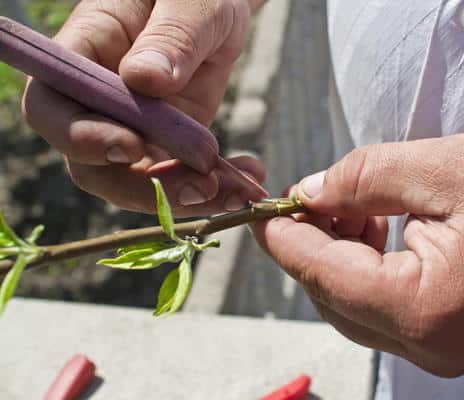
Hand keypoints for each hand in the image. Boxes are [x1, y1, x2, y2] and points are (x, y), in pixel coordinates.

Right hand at [21, 0, 261, 215]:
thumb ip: (171, 37)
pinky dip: (212, 189)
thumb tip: (144, 79)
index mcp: (86, 53)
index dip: (82, 138)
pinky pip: (178, 179)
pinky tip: (245, 180)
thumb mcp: (191, 2)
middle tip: (203, 186)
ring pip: (138, 183)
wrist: (219, 8)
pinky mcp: (166, 144)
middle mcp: (101, 100)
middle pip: (93, 164)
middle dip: (146, 187)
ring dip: (185, 198)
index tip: (133, 148)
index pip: (52, 108)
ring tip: (238, 192)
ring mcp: (133, 127)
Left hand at [251, 134, 463, 376]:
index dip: (284, 239)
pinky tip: (372, 230)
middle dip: (309, 244)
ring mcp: (436, 351)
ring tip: (349, 206)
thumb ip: (364, 178)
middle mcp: (426, 345)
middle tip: (306, 197)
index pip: (325, 276)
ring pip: (350, 305)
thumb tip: (309, 192)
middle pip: (332, 296)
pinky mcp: (442, 340)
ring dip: (335, 255)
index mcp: (425, 308)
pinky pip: (378, 308)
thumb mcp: (444, 168)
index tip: (260, 211)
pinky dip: (361, 270)